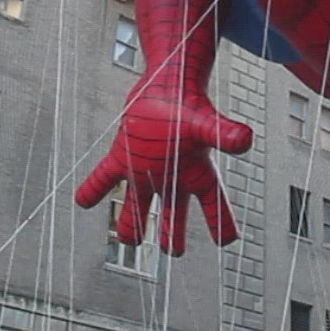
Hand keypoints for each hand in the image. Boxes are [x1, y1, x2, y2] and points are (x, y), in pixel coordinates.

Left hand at [74, 81, 253, 255]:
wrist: (168, 79)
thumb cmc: (190, 101)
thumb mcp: (206, 124)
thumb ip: (225, 134)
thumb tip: (247, 140)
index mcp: (197, 174)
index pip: (215, 207)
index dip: (222, 226)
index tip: (227, 242)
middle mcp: (172, 176)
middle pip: (175, 215)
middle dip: (174, 235)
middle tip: (174, 251)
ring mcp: (146, 169)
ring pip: (138, 205)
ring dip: (131, 223)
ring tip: (128, 238)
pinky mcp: (122, 156)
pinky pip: (105, 179)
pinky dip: (93, 190)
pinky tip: (83, 201)